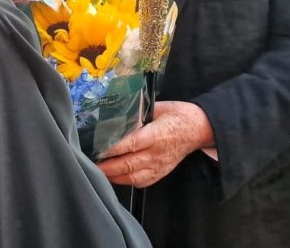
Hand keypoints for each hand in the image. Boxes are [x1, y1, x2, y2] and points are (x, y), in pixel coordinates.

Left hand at [97, 101, 213, 187]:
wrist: (199, 129)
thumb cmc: (177, 115)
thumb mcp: (158, 107)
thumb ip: (138, 113)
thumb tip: (116, 113)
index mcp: (156, 135)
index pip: (131, 144)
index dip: (112, 148)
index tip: (97, 148)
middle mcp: (157, 153)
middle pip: (128, 164)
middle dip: (107, 166)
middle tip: (90, 163)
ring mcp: (159, 166)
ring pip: (133, 177)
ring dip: (114, 176)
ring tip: (99, 170)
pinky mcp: (161, 173)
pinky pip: (142, 182)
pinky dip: (126, 181)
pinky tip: (116, 176)